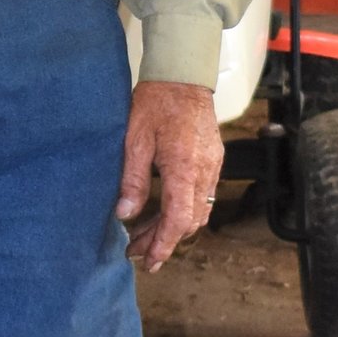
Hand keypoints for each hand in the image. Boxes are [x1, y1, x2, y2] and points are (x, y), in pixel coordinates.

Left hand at [116, 79, 222, 270]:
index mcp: (184, 167)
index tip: (149, 260)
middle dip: (164, 241)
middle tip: (137, 252)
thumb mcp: (135, 139)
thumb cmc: (157, 101)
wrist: (183, 76)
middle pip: (189, 221)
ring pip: (197, 211)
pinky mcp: (212, 160)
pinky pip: (201, 196)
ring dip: (173, 227)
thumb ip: (133, 179)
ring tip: (144, 234)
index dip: (164, 244)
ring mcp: (212, 166)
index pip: (179, 220)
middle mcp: (204, 171)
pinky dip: (183, 210)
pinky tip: (161, 211)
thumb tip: (125, 213)